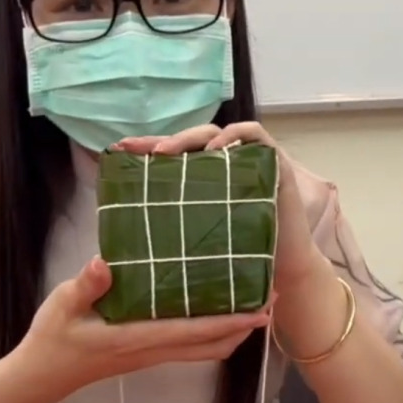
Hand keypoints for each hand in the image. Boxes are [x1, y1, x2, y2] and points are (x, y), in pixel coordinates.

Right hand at [20, 256, 272, 388]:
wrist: (41, 376)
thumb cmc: (52, 340)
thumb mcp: (63, 305)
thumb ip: (86, 285)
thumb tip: (105, 262)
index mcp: (137, 338)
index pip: (194, 332)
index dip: (230, 323)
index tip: (260, 310)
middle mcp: (152, 350)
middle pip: (212, 345)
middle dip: (245, 327)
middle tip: (271, 301)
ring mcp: (151, 355)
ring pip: (205, 349)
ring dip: (233, 331)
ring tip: (253, 304)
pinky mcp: (147, 354)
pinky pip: (190, 346)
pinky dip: (213, 332)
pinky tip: (216, 309)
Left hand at [113, 122, 327, 284]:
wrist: (283, 270)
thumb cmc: (240, 256)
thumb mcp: (198, 237)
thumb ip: (173, 226)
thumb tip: (119, 240)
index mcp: (205, 178)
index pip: (173, 155)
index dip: (146, 148)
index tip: (118, 150)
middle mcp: (226, 164)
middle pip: (191, 140)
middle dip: (163, 141)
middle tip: (141, 151)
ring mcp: (250, 160)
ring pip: (217, 132)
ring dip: (190, 138)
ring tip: (168, 153)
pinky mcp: (274, 161)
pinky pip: (255, 135)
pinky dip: (233, 137)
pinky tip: (215, 151)